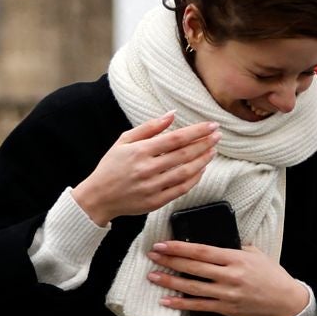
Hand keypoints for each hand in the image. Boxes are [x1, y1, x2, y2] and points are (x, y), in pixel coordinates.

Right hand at [72, 114, 215, 222]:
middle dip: (204, 143)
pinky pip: (181, 189)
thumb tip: (172, 114)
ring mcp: (152, 186)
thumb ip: (149, 127)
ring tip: (213, 150)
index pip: (175, 138)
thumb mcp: (124, 141)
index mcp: (140, 151)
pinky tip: (202, 169)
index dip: (197, 131)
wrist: (98, 197)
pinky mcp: (156, 201)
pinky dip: (195, 179)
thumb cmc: (111, 166)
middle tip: (217, 136)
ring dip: (203, 160)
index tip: (211, 125)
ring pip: (186, 172)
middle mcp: (147, 169)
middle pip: (184, 154)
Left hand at [145, 238, 312, 315]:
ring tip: (152, 275)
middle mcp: (229, 276)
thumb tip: (213, 245)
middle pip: (193, 267)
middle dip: (169, 260)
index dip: (179, 248)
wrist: (285, 301)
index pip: (201, 251)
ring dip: (170, 281)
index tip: (163, 244)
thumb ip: (234, 248)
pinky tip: (166, 300)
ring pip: (192, 287)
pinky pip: (199, 306)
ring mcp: (226, 294)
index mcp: (235, 258)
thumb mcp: (255, 254)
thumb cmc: (271, 275)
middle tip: (152, 255)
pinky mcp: (225, 309)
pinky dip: (181, 304)